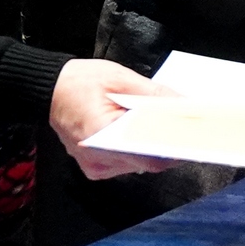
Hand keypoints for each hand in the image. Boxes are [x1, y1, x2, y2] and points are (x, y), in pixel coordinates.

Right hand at [49, 59, 179, 178]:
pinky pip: (127, 164)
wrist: (49, 90)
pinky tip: (145, 133)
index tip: (195, 137)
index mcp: (100, 135)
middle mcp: (98, 158)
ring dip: (156, 147)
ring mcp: (96, 166)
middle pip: (148, 161)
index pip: (150, 155)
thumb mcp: (121, 79)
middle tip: (188, 128)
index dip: (176, 148)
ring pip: (140, 164)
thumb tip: (183, 104)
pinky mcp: (96, 166)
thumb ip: (154, 94)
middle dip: (170, 145)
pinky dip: (140, 150)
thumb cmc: (79, 81)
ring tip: (169, 127)